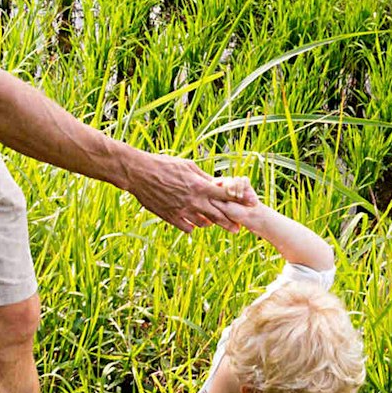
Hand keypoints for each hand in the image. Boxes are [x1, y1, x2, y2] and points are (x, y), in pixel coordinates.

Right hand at [125, 151, 261, 232]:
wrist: (139, 173)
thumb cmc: (164, 164)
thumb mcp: (188, 166)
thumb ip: (204, 177)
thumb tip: (217, 182)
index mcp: (200, 186)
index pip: (227, 194)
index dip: (242, 199)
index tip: (252, 202)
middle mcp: (194, 200)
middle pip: (219, 215)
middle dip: (231, 222)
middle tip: (238, 227)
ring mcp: (182, 211)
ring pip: (204, 224)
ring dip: (211, 223)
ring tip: (214, 223)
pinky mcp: (171, 217)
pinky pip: (187, 228)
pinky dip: (192, 226)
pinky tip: (193, 223)